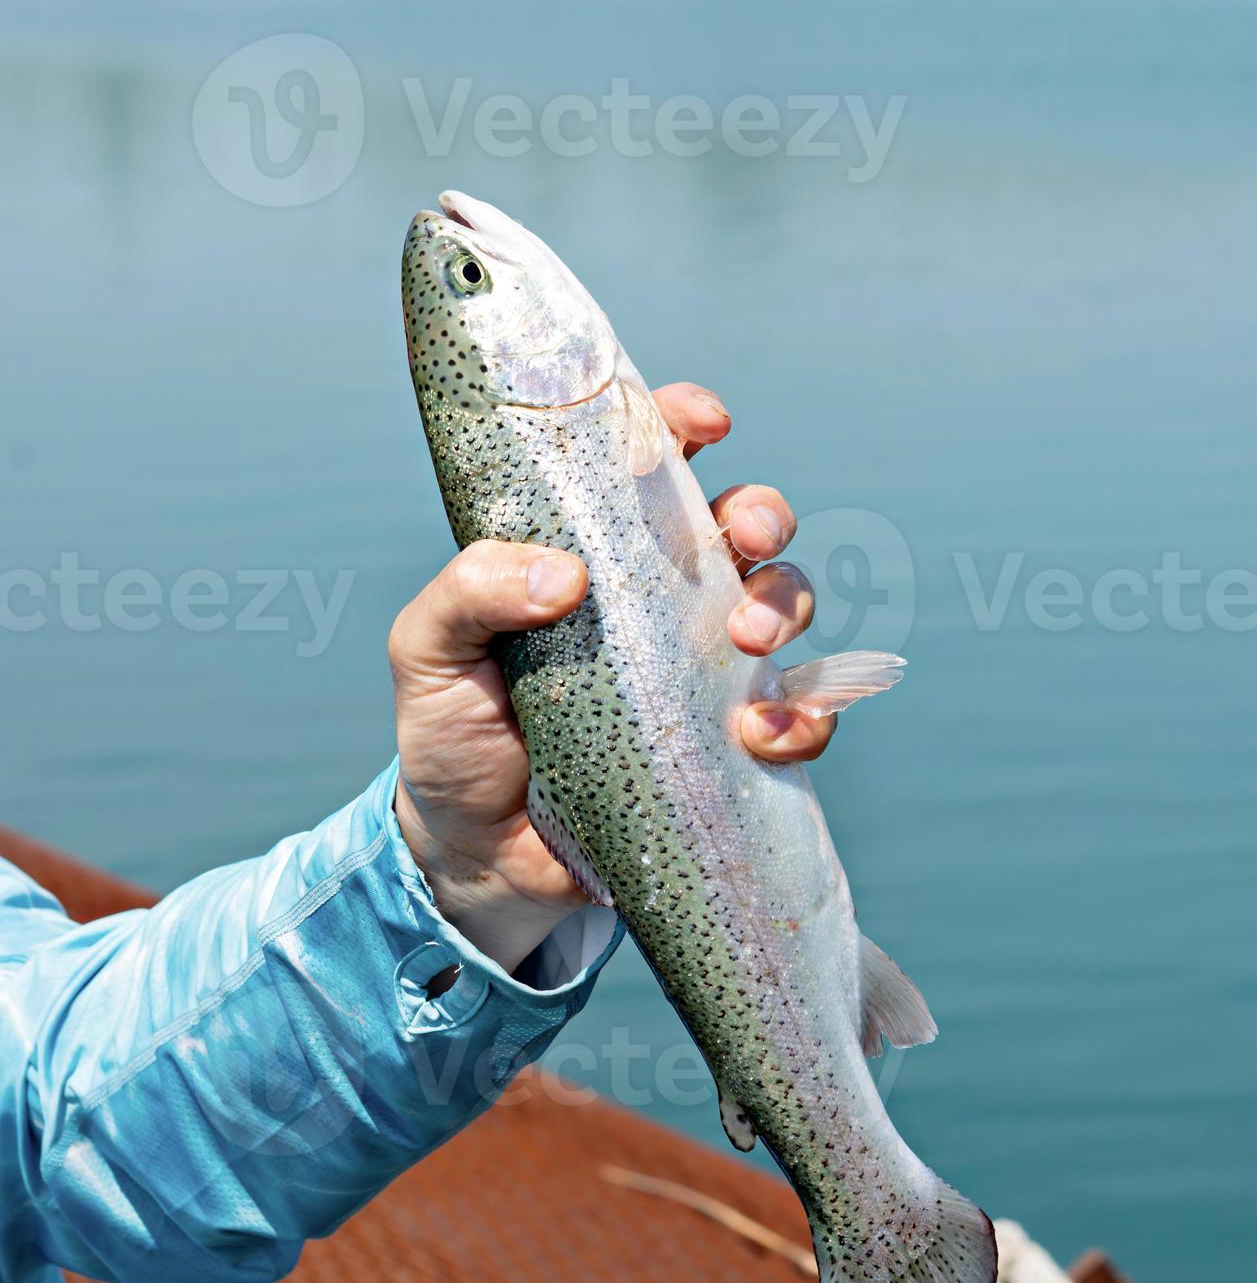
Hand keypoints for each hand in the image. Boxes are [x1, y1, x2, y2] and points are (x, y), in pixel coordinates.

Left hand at [390, 384, 835, 971]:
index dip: (684, 424)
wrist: (476, 860)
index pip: (648, 464)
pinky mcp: (728, 744)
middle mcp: (659, 599)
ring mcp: (702, 670)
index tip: (703, 422)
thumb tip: (564, 575)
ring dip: (787, 606)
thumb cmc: (450, 734)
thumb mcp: (425, 651)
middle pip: (743, 523)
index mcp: (591, 552)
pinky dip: (805, 715)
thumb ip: (468, 592)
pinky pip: (802, 713)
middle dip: (762, 516)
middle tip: (741, 545)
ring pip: (785, 601)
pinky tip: (764, 734)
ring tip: (751, 645)